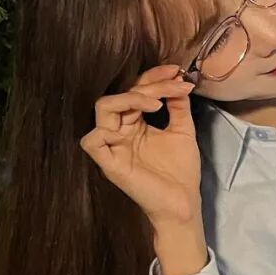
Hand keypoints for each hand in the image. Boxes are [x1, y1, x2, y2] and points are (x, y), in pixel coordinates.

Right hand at [80, 64, 201, 226]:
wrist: (184, 203)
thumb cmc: (181, 172)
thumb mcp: (183, 131)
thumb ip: (178, 106)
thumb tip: (179, 81)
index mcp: (134, 124)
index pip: (135, 91)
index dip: (153, 76)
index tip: (176, 71)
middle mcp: (120, 132)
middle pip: (120, 95)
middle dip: (148, 84)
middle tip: (174, 84)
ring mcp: (113, 147)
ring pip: (103, 108)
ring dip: (130, 98)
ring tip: (156, 103)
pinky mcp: (110, 165)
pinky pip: (91, 141)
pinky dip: (107, 129)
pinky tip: (135, 127)